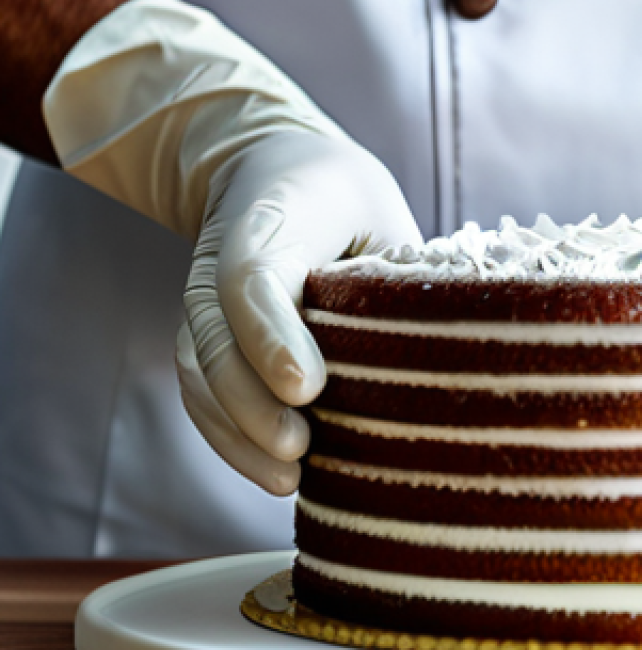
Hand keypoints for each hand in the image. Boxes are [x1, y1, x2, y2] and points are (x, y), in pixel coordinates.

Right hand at [177, 131, 419, 493]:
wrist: (272, 171)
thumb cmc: (342, 197)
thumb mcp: (376, 212)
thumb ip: (390, 271)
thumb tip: (433, 348)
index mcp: (268, 222)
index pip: (251, 280)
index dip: (272, 336)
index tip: (307, 389)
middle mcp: (219, 264)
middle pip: (214, 339)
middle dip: (251, 405)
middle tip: (299, 450)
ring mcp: (205, 302)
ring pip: (200, 373)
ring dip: (236, 432)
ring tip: (289, 478)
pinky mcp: (206, 334)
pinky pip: (201, 389)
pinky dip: (227, 435)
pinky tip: (270, 471)